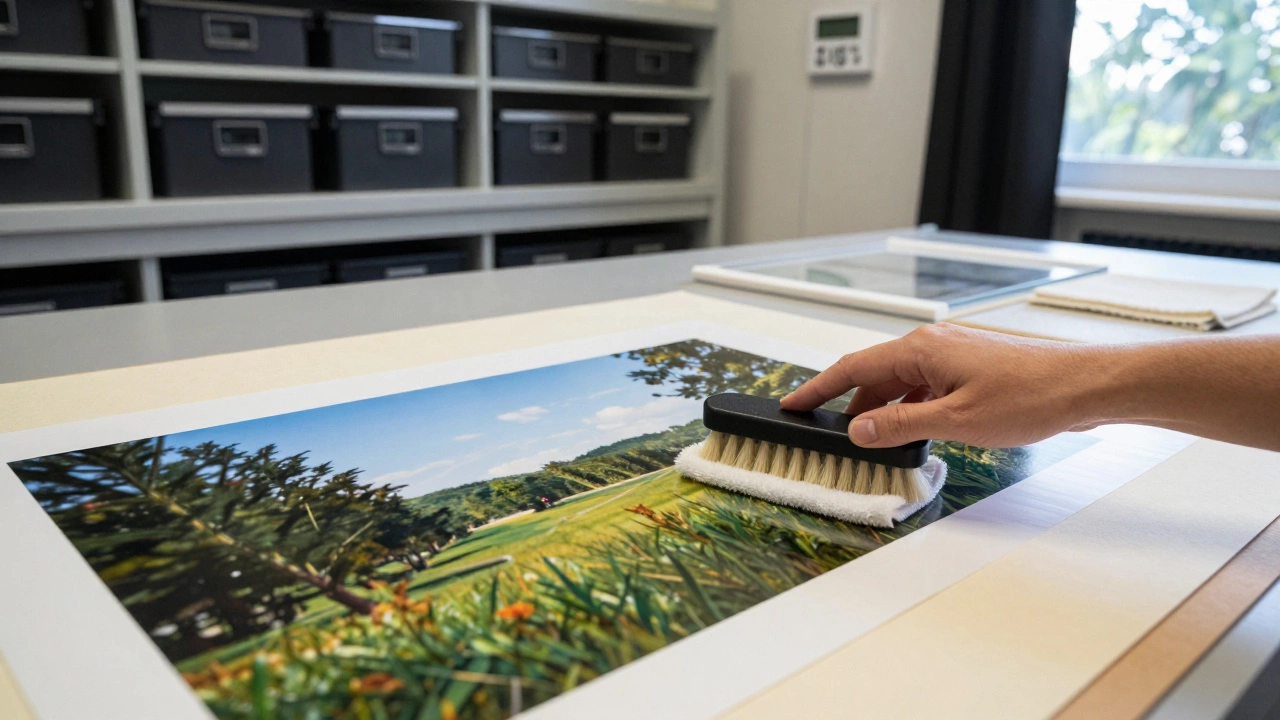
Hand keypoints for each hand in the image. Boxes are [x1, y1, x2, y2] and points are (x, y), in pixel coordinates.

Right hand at [780, 324, 1104, 448]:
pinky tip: (912, 434)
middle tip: (828, 437)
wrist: (1084, 386)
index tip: (792, 404)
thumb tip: (859, 431)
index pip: (853, 367)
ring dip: (883, 412)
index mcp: (921, 349)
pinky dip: (908, 410)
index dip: (819, 389)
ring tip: (871, 444)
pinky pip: (923, 387)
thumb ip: (901, 426)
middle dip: (850, 407)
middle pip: (874, 376)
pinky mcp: (968, 369)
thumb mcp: (956, 420)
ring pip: (900, 384)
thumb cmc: (1030, 396)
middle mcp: (932, 344)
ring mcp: (951, 355)